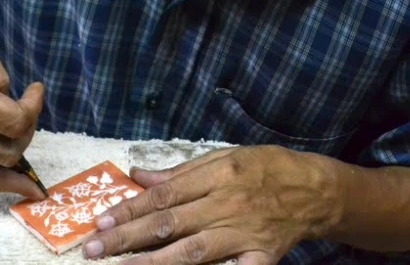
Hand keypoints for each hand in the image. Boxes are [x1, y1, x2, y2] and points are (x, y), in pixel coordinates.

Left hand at [82, 146, 340, 263]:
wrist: (315, 191)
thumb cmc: (267, 167)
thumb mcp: (227, 156)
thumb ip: (182, 169)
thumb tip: (140, 175)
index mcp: (218, 175)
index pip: (165, 194)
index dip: (131, 208)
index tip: (102, 220)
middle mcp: (226, 205)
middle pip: (170, 223)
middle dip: (129, 237)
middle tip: (94, 248)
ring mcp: (242, 234)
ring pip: (191, 253)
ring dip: (153, 262)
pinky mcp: (260, 258)